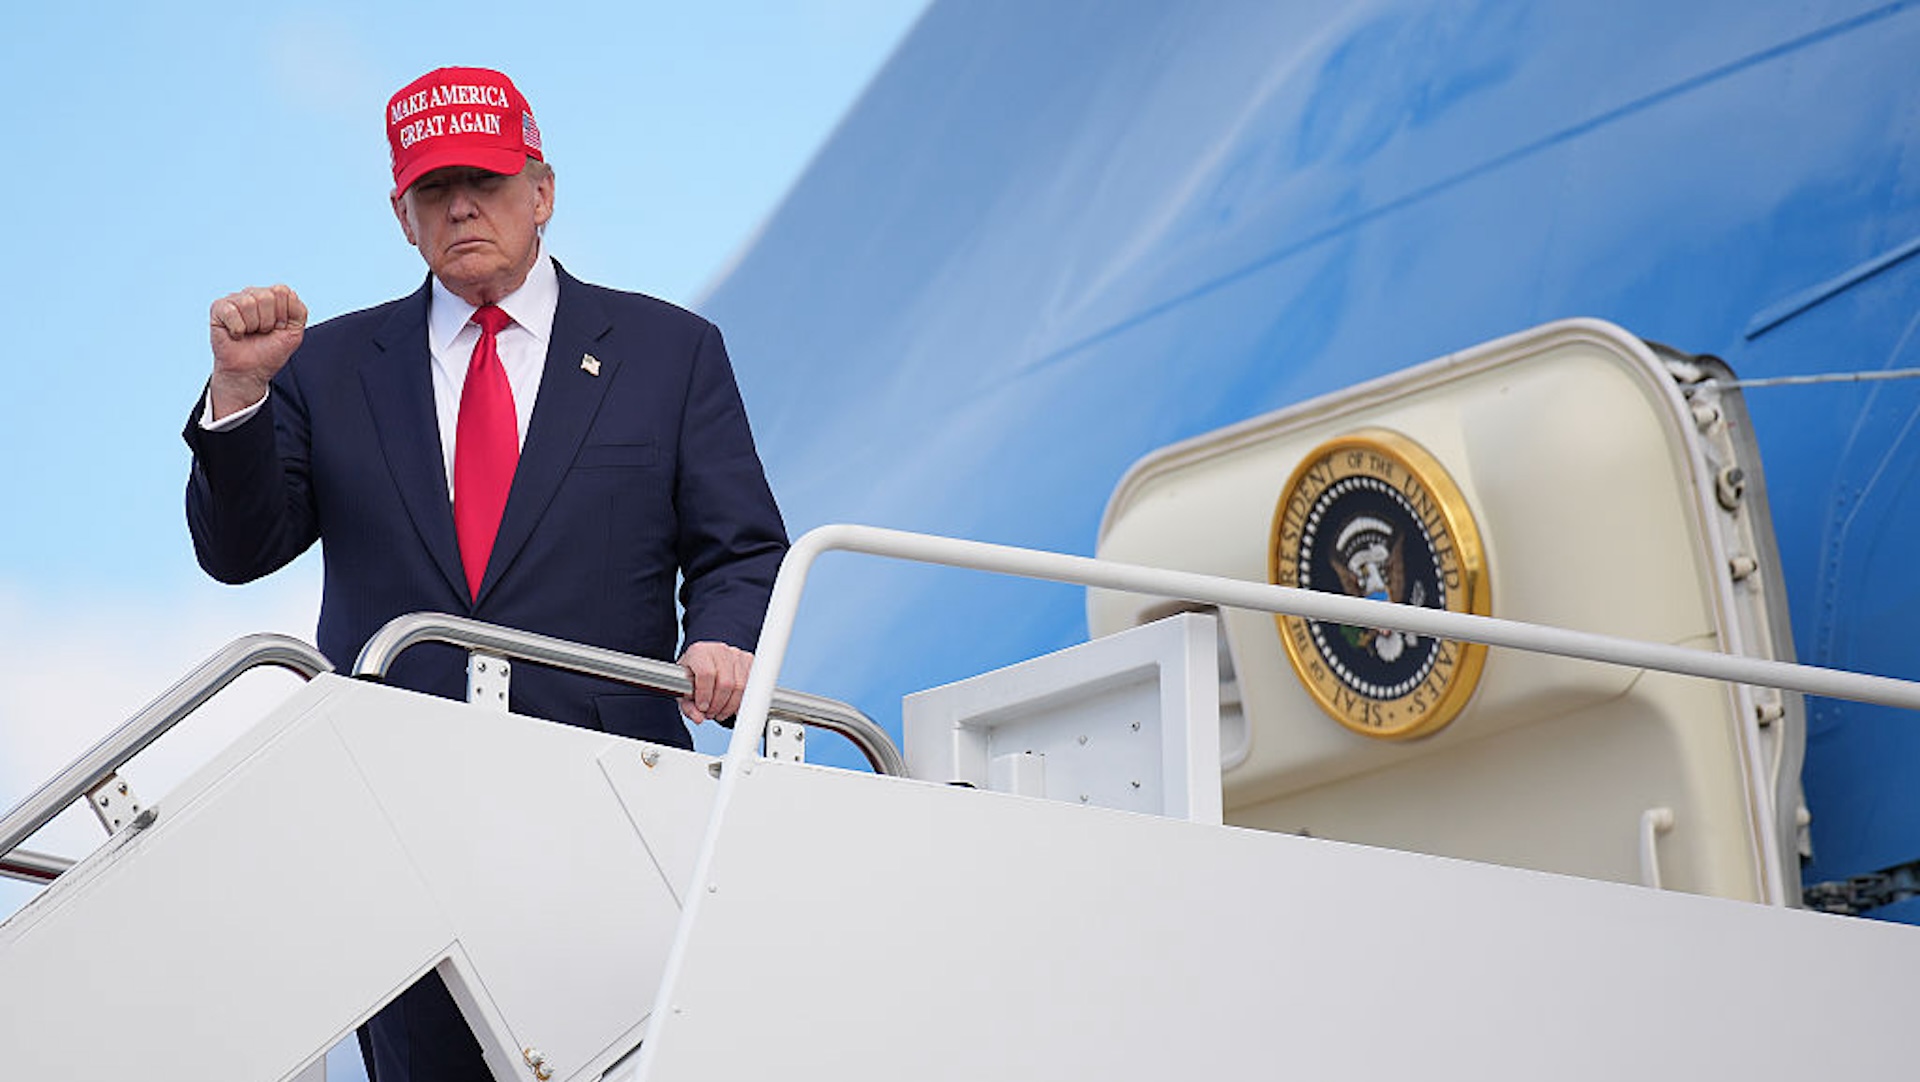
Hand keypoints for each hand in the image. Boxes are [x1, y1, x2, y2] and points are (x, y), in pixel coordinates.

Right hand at [208, 284, 307, 419]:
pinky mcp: (218, 308)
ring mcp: (235, 300)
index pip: (282, 291)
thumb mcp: (294, 332)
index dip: (283, 315)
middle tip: (263, 332)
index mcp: (273, 297)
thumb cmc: (270, 352)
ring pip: (248, 303)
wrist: (251, 371)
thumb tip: (288, 292)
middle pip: (266, 296)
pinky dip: (237, 329)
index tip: (279, 328)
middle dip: (268, 321)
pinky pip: (231, 312)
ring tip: (250, 333)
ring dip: (253, 326)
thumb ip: (298, 310)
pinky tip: (237, 334)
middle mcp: (253, 294)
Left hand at [677, 641, 752, 722]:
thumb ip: (687, 706)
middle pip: (725, 682)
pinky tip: (730, 706)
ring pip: (740, 687)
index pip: (706, 673)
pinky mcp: (749, 662)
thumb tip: (699, 718)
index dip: (704, 694)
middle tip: (710, 714)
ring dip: (729, 706)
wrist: (704, 663)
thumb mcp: (683, 691)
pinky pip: (750, 687)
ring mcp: (737, 655)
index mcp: (699, 652)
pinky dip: (740, 702)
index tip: (702, 708)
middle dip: (718, 704)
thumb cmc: (693, 676)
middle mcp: (719, 650)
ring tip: (719, 712)